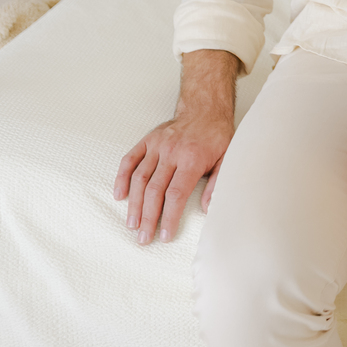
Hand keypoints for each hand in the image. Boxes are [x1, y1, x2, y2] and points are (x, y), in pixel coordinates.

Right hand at [114, 49, 237, 243]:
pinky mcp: (148, 140)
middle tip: (143, 239)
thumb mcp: (227, 157)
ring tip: (132, 225)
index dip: (169, 217)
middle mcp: (171, 152)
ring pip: (140, 178)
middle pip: (155, 190)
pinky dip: (122, 178)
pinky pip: (130, 159)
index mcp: (191, 159)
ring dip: (134, 204)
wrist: (205, 107)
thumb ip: (216, 183)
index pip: (176, 194)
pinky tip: (119, 196)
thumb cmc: (217, 136)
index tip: (164, 236)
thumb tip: (207, 209)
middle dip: (148, 217)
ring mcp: (157, 145)